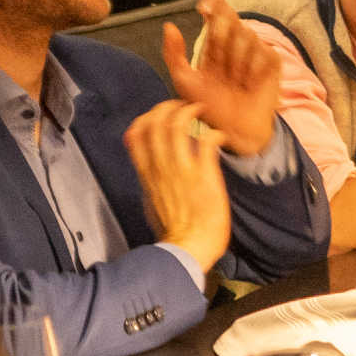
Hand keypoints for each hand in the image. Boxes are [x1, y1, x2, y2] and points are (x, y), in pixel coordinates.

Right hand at [126, 99, 231, 273]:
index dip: (147, 117)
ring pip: (177, 126)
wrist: (188, 250)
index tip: (159, 115)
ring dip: (190, 112)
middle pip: (155, 122)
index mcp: (147, 174)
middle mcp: (161, 167)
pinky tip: (219, 136)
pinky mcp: (204, 175)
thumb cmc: (172, 231)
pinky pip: (206, 142)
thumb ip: (151, 182)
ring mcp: (182, 170)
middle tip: (183, 106)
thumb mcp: (151, 202)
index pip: (135, 133)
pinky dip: (213, 132)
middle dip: (168, 107)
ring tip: (201, 111)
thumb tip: (154, 171)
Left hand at [164, 0, 284, 156]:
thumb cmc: (209, 107)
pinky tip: (250, 83)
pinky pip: (265, 52)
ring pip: (247, 35)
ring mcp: (255, 53)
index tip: (203, 8)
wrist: (233, 129)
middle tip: (219, 63)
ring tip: (235, 81)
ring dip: (237, 59)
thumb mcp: (184, 82)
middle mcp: (235, 45)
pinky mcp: (272, 64)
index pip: (217, 11)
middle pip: (231, 20)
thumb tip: (169, 26)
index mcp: (215, 45)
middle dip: (221, 39)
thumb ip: (173, 54)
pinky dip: (254, 68)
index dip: (213, 4)